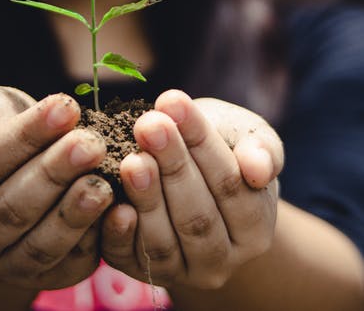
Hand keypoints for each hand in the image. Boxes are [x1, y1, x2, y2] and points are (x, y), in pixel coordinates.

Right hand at [0, 86, 112, 290]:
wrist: (12, 168)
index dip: (26, 136)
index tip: (65, 106)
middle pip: (12, 208)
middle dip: (55, 173)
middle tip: (91, 144)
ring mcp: (5, 264)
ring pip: (40, 244)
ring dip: (74, 214)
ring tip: (103, 183)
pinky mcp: (45, 277)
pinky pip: (69, 265)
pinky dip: (94, 240)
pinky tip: (116, 211)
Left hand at [102, 90, 282, 291]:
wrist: (195, 177)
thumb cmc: (225, 149)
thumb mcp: (248, 138)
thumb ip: (261, 149)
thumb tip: (257, 168)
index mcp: (255, 228)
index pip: (231, 185)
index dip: (202, 143)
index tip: (173, 101)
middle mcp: (222, 260)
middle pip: (197, 216)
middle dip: (171, 165)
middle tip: (148, 125)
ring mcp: (181, 271)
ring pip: (164, 241)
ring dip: (146, 197)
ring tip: (131, 159)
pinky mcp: (142, 272)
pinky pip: (130, 260)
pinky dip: (121, 235)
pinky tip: (114, 205)